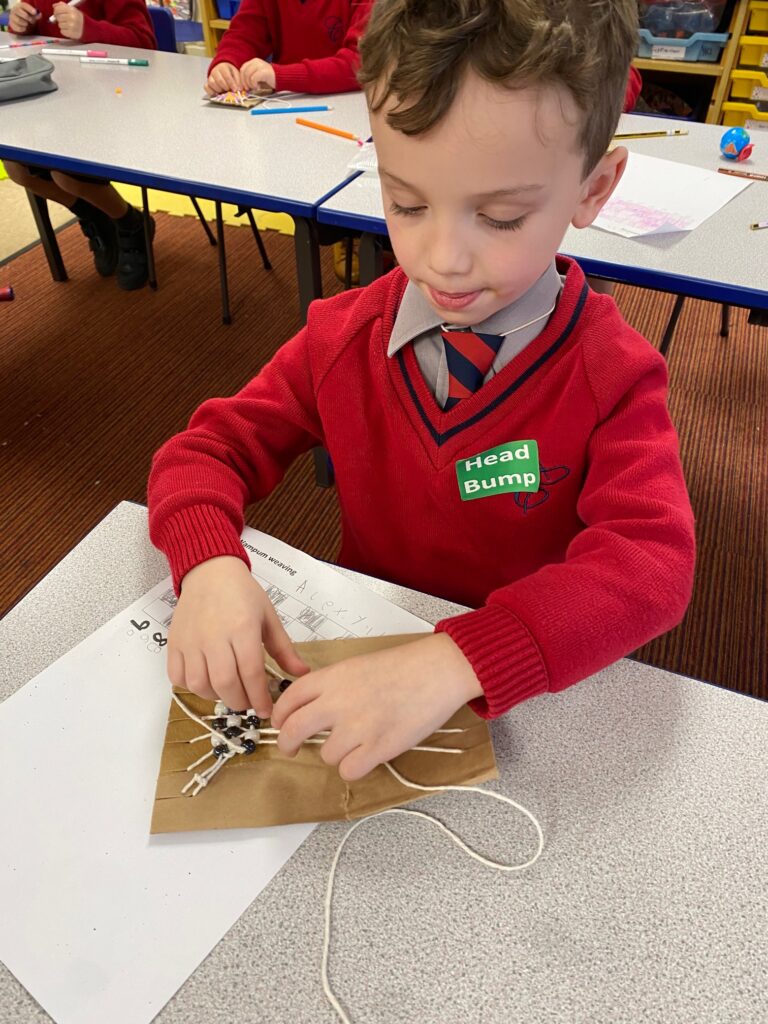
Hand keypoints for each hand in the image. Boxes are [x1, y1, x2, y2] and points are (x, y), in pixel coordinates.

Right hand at [9, 1, 38, 32]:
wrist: (19, 20)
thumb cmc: (27, 16)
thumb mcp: (32, 14)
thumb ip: (36, 15)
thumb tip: (39, 14)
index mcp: (20, 6)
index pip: (24, 5)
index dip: (29, 8)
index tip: (35, 12)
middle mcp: (15, 10)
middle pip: (20, 12)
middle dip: (28, 17)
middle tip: (32, 21)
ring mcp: (12, 16)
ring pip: (18, 20)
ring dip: (25, 23)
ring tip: (27, 24)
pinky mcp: (11, 23)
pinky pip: (17, 27)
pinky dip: (22, 28)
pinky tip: (25, 28)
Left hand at [51, 2, 83, 38]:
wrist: (90, 29)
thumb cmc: (80, 19)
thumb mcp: (74, 10)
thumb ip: (64, 6)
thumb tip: (54, 6)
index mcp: (72, 10)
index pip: (58, 9)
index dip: (56, 11)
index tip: (56, 12)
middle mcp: (72, 17)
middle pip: (58, 17)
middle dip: (59, 18)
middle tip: (63, 19)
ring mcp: (71, 26)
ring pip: (59, 25)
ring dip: (62, 25)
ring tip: (68, 25)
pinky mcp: (71, 33)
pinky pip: (62, 31)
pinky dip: (64, 31)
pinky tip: (69, 30)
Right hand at [167, 556, 308, 717]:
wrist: (210, 572)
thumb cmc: (242, 593)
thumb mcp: (269, 617)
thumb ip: (284, 649)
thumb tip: (301, 673)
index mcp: (243, 629)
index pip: (251, 673)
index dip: (259, 698)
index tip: (266, 710)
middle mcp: (214, 637)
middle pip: (225, 684)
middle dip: (239, 701)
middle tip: (248, 702)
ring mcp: (191, 641)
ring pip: (199, 684)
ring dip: (215, 696)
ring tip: (228, 690)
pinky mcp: (175, 642)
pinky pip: (177, 676)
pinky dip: (190, 686)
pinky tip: (205, 680)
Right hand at [205, 61, 242, 95]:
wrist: (223, 70)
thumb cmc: (230, 73)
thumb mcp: (236, 74)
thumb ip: (238, 81)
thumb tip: (239, 89)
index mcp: (223, 67)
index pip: (227, 76)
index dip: (231, 84)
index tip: (235, 89)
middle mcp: (215, 71)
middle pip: (219, 80)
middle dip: (226, 87)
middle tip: (229, 90)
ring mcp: (210, 77)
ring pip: (212, 83)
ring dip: (219, 89)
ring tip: (224, 91)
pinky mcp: (207, 83)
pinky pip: (206, 87)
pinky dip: (211, 91)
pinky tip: (217, 94)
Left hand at [240, 57, 275, 92]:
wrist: (281, 78)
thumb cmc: (269, 79)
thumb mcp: (257, 76)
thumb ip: (249, 77)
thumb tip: (242, 84)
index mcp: (253, 62)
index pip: (242, 69)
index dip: (241, 78)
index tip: (242, 87)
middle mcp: (256, 62)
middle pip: (243, 71)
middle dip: (244, 82)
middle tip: (247, 88)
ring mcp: (260, 65)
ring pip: (247, 75)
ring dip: (249, 83)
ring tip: (254, 87)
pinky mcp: (263, 71)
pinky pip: (253, 78)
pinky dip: (254, 84)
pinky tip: (258, 87)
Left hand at [271, 633, 482, 781]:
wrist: (437, 671)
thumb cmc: (405, 666)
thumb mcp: (358, 665)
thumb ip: (332, 686)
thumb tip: (312, 708)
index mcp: (332, 677)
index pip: (289, 699)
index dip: (280, 715)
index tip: (280, 722)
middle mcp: (338, 702)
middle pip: (293, 730)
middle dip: (287, 743)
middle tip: (291, 748)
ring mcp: (357, 726)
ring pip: (324, 754)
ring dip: (335, 753)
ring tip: (355, 742)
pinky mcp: (378, 748)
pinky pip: (348, 770)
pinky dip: (355, 766)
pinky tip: (366, 755)